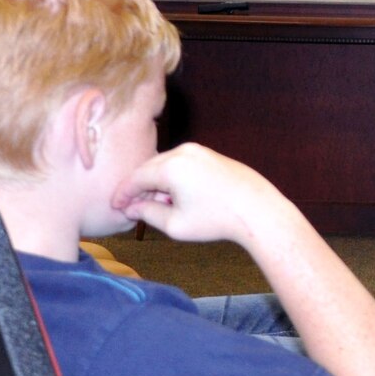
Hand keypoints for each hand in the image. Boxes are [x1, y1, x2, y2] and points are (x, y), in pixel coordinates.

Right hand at [111, 142, 291, 244]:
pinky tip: (178, 198)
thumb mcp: (176, 224)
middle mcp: (183, 152)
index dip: (123, 193)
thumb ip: (148, 214)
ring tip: (160, 206)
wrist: (258, 211)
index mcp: (171, 166)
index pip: (136, 178)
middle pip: (149, 168)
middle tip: (133, 208)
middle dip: (140, 188)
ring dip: (158, 183)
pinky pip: (183, 164)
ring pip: (166, 165)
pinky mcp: (211, 155)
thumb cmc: (216, 220)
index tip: (115, 206)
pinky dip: (174, 178)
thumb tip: (131, 208)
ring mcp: (199, 151)